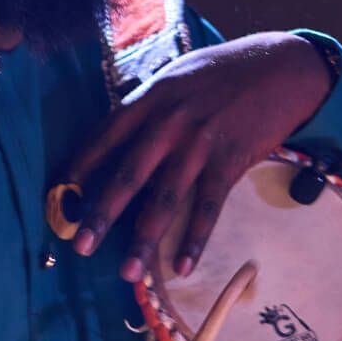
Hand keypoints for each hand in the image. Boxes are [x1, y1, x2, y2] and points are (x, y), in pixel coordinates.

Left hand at [57, 33, 334, 280]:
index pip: (105, 136)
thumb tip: (122, 134)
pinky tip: (182, 266)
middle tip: (80, 246)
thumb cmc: (225, 71)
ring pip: (165, 199)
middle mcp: (169, 121)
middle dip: (101, 214)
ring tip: (128, 273)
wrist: (282, 66)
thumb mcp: (178, 77)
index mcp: (151, 98)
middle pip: (128, 175)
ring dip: (144, 239)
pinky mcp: (230, 160)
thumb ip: (150, 105)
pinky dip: (195, 239)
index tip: (59, 196)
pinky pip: (207, 206)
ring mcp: (200, 142)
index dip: (81, 167)